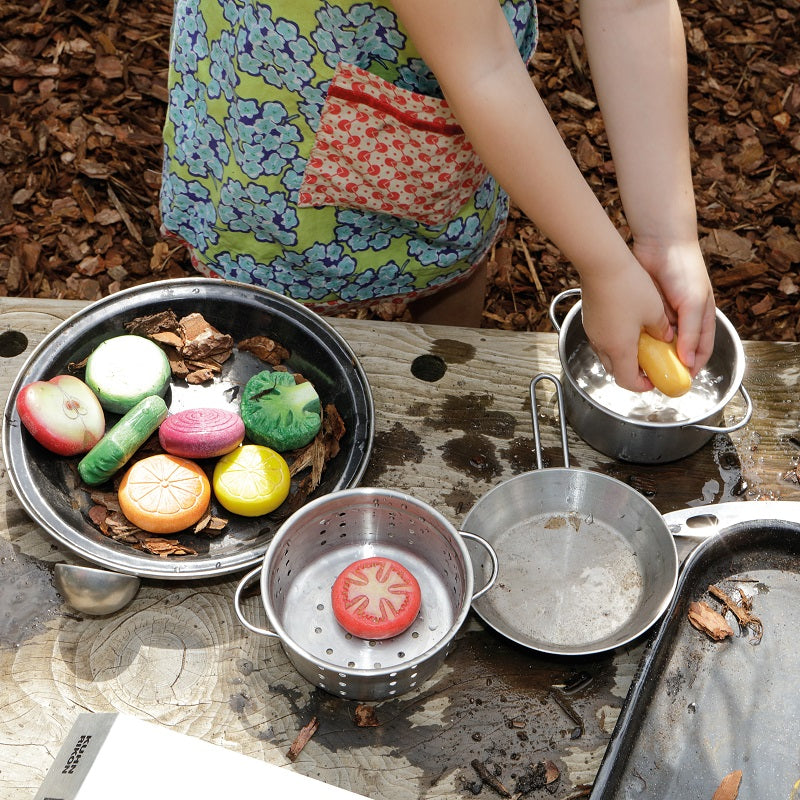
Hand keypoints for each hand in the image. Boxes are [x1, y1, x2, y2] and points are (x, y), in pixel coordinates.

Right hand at [579, 254, 672, 392]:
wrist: (601, 262)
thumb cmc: (628, 286)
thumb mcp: (655, 311)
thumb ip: (662, 329)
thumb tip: (666, 335)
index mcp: (620, 348)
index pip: (628, 381)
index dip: (642, 386)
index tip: (654, 380)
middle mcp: (602, 344)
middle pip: (615, 371)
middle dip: (633, 372)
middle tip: (649, 364)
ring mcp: (593, 332)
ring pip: (608, 354)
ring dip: (624, 355)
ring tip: (641, 344)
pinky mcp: (590, 319)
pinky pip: (602, 338)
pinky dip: (615, 341)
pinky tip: (628, 326)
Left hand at [633, 237, 715, 374]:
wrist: (661, 243)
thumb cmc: (685, 271)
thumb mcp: (692, 303)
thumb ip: (691, 332)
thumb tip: (688, 362)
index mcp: (700, 319)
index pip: (700, 352)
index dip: (691, 369)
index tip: (679, 383)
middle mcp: (683, 320)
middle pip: (676, 350)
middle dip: (666, 364)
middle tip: (654, 377)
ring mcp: (663, 314)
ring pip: (657, 342)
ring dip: (650, 353)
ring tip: (640, 366)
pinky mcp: (645, 308)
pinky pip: (642, 329)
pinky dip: (638, 339)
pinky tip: (630, 347)